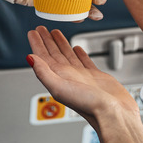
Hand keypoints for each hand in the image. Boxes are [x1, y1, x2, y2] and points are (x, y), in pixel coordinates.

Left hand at [27, 26, 142, 142]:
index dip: (37, 44)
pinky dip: (79, 53)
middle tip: (41, 28)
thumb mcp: (60, 87)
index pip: (43, 57)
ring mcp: (81, 76)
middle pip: (53, 54)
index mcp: (57, 77)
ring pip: (67, 55)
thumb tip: (29, 58)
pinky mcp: (96, 77)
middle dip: (46, 41)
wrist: (113, 114)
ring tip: (56, 33)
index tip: (33, 32)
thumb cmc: (88, 105)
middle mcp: (68, 76)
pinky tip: (76, 48)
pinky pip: (84, 61)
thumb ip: (44, 72)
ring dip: (61, 44)